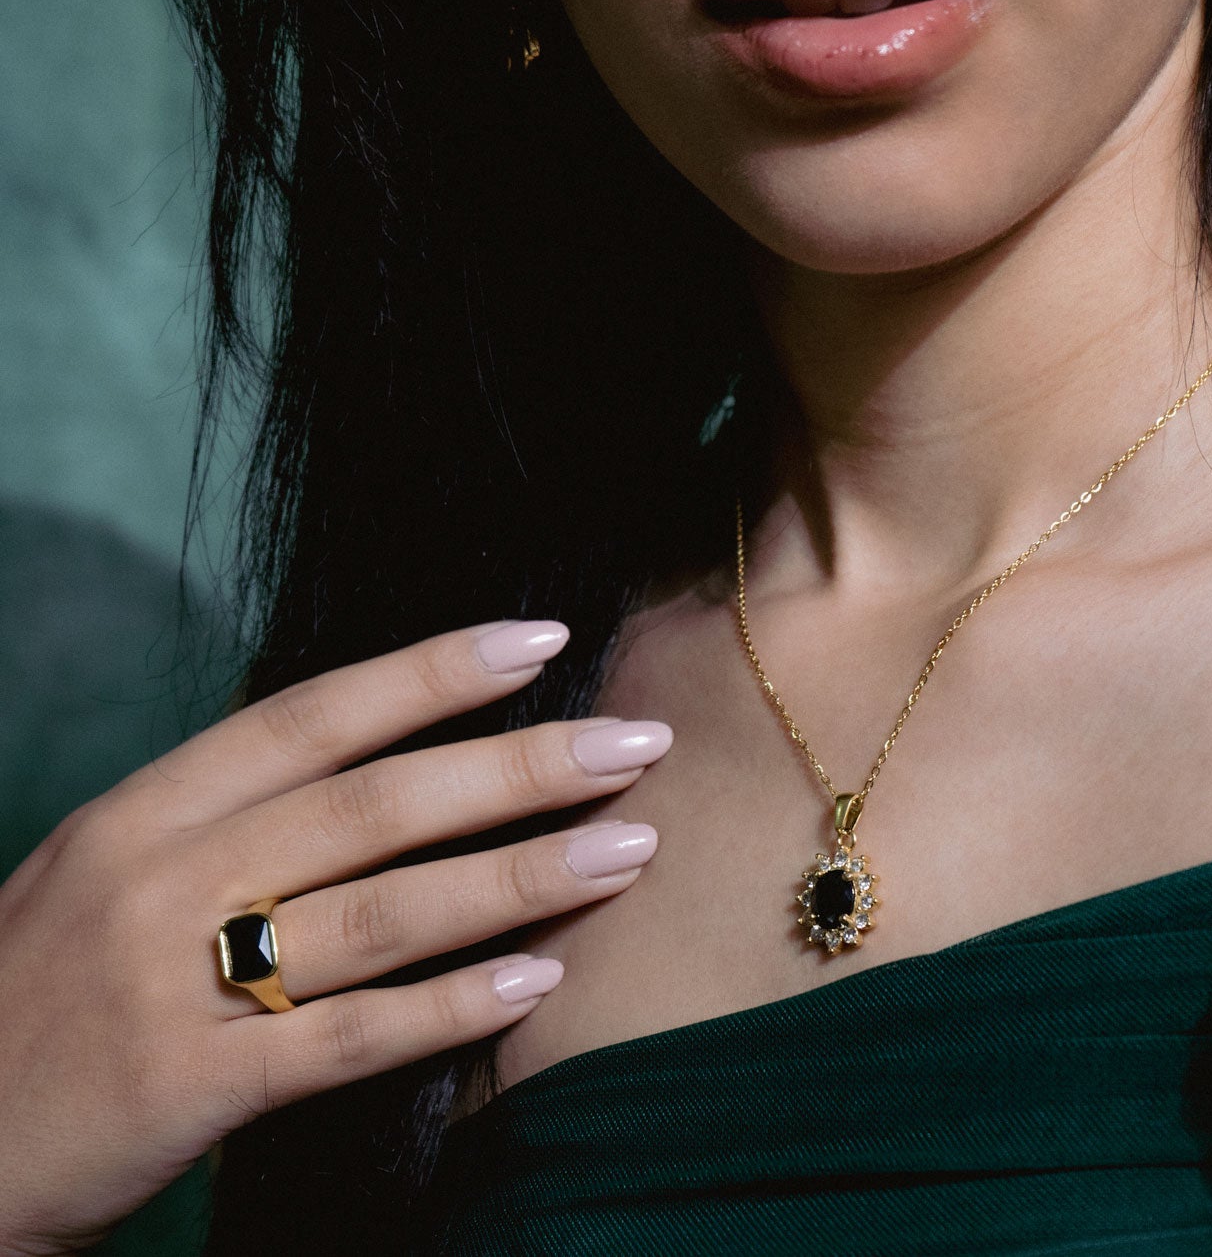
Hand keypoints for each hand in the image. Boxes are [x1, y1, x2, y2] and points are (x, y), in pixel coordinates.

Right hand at [0, 619, 668, 1255]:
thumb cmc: (43, 991)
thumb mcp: (115, 870)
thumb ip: (236, 819)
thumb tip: (388, 763)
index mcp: (150, 809)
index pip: (317, 713)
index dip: (435, 671)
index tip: (543, 640)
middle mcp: (167, 877)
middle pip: (375, 803)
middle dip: (519, 768)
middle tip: (635, 743)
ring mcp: (176, 981)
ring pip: (383, 912)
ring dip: (519, 877)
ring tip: (629, 849)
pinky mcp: (189, 1088)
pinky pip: (348, 1040)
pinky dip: (450, 1007)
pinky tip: (540, 981)